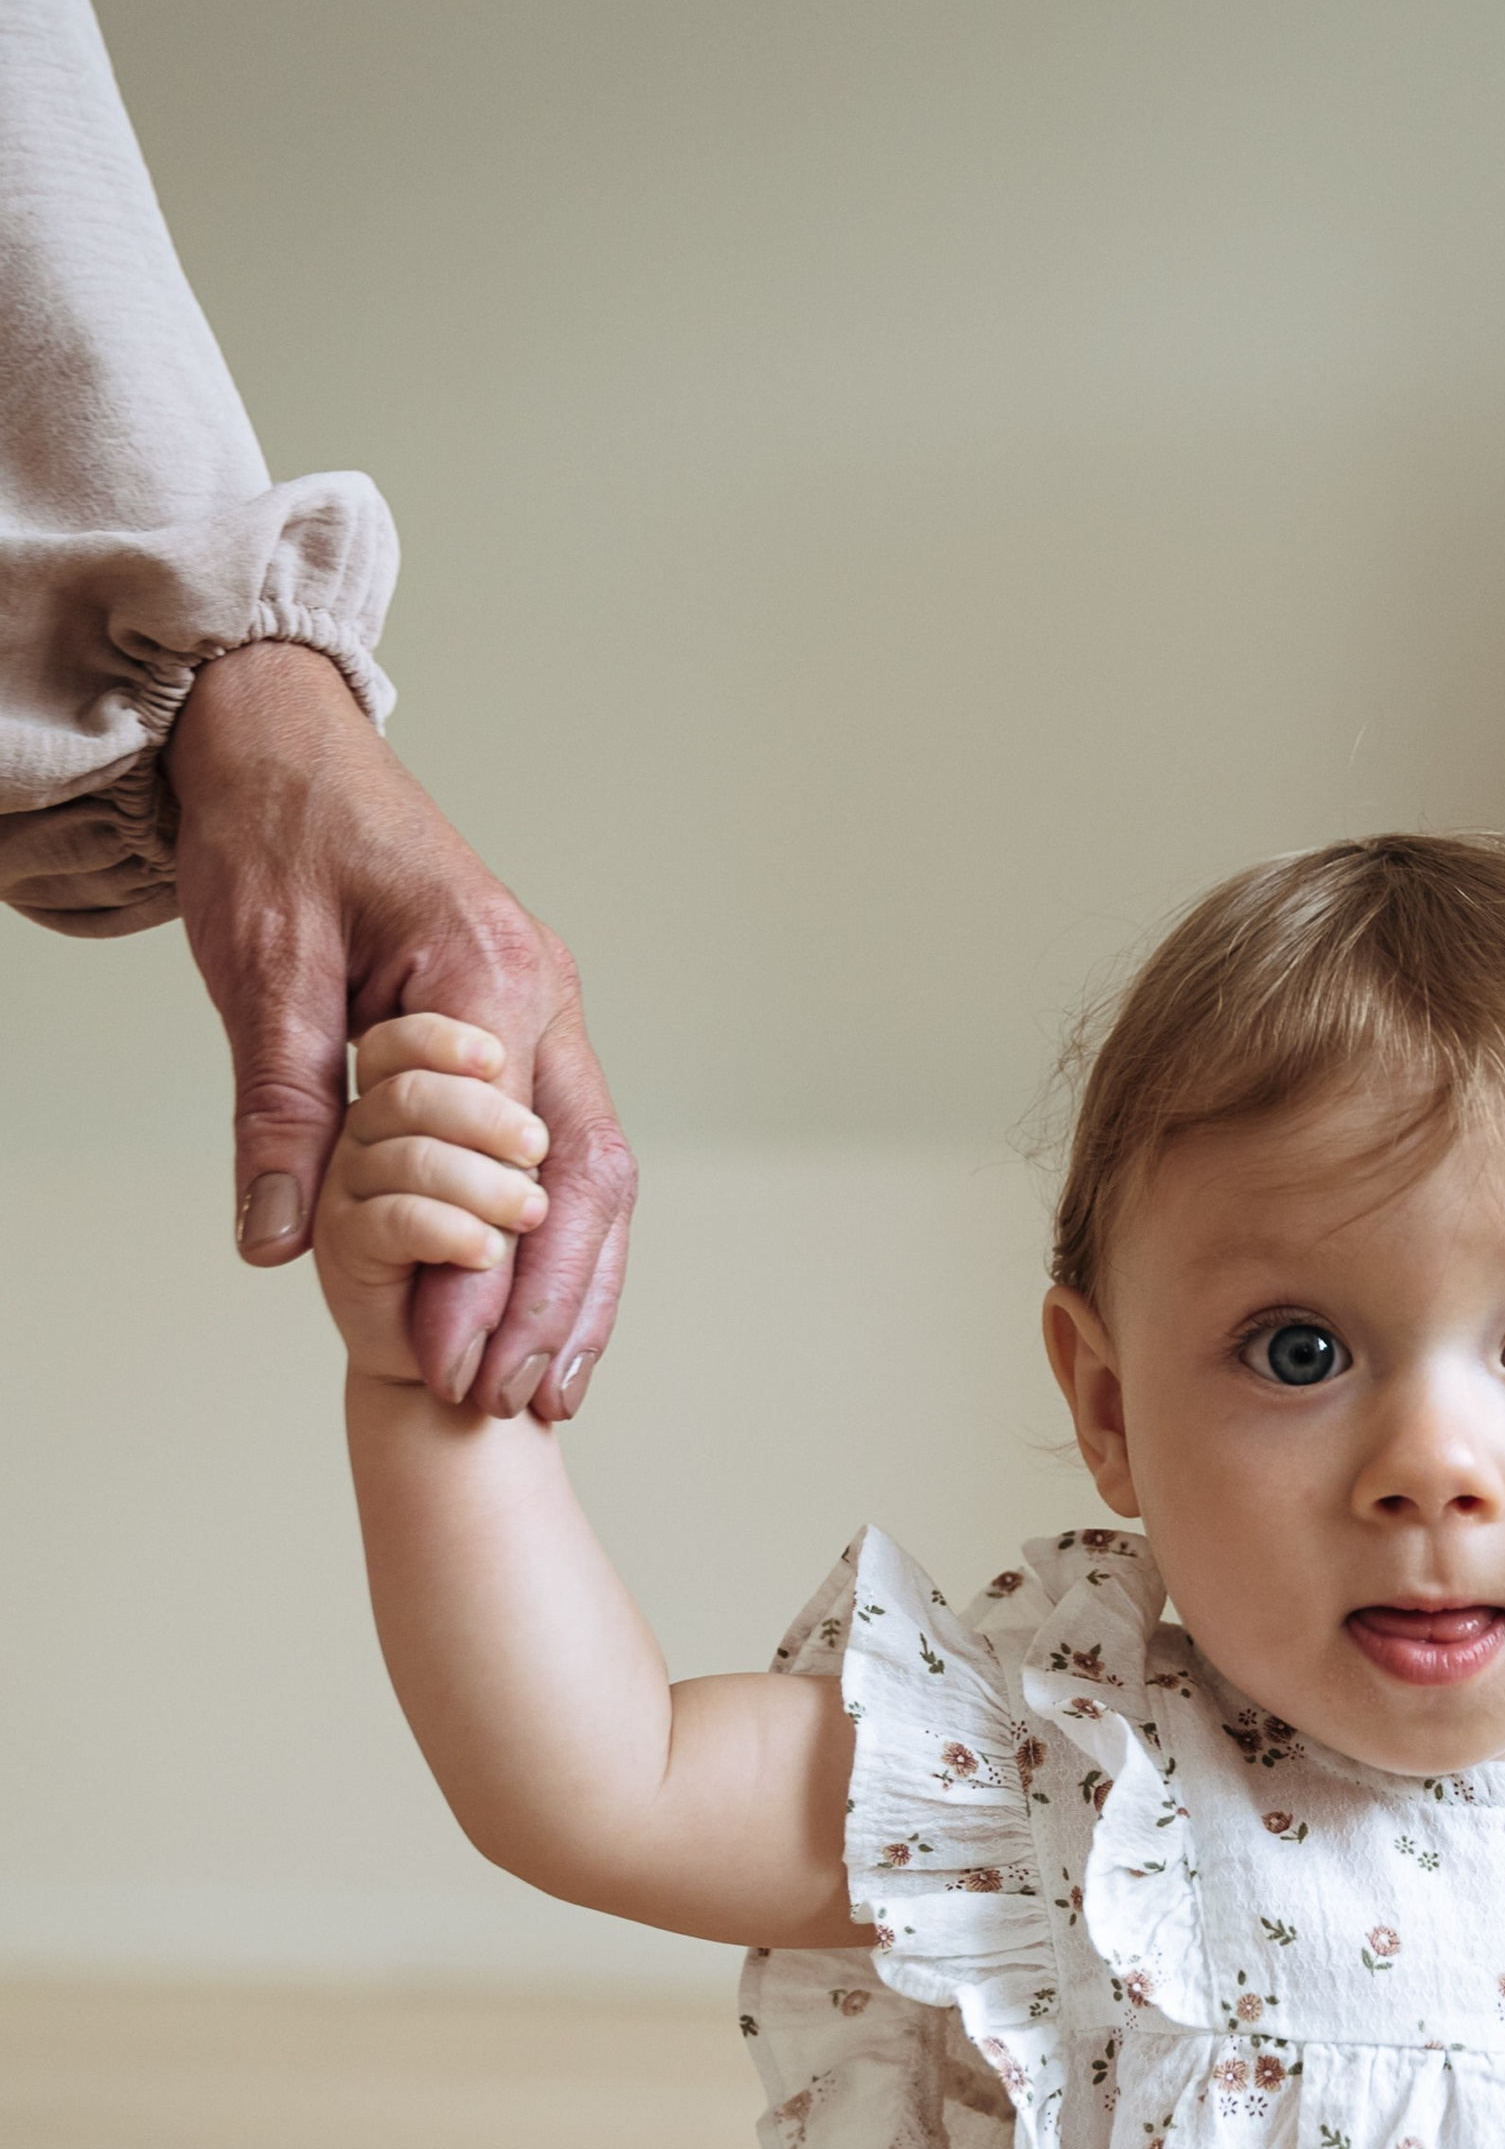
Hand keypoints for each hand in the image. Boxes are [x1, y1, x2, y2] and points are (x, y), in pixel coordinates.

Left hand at [165, 641, 634, 1415]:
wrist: (280, 747)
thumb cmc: (273, 835)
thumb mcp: (263, 971)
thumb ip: (283, 1107)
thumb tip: (279, 1237)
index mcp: (487, 971)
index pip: (508, 1150)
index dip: (484, 1267)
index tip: (447, 1355)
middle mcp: (544, 997)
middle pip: (589, 1176)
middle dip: (555, 1301)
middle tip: (512, 1400)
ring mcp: (549, 1015)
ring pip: (598, 1175)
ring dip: (577, 1290)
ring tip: (543, 1389)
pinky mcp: (528, 1033)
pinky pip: (570, 1155)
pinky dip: (564, 1245)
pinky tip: (542, 1318)